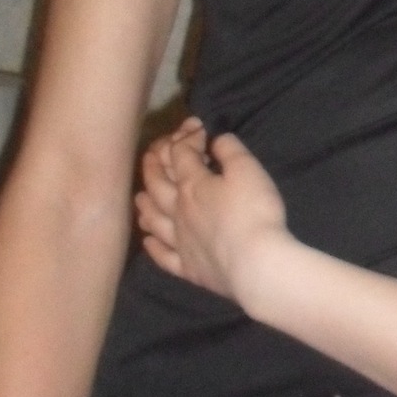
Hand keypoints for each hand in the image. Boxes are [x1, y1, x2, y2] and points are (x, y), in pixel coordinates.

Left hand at [136, 118, 287, 297]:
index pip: (182, 154)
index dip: (186, 137)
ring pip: (154, 220)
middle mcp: (178, 211)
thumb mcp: (249, 171)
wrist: (255, 265)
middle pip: (157, 184)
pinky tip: (148, 241)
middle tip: (151, 154)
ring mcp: (180, 241)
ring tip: (141, 197)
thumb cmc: (254, 213)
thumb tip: (216, 139)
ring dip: (146, 205)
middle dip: (153, 165)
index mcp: (194, 184)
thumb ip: (231, 151)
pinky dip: (153, 247)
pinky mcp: (188, 268)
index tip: (197, 127)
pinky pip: (164, 256)